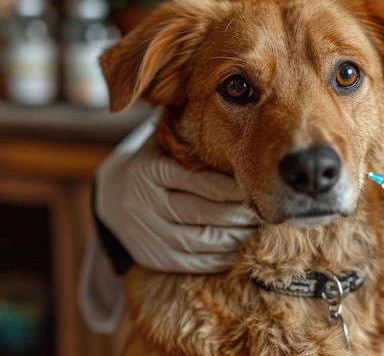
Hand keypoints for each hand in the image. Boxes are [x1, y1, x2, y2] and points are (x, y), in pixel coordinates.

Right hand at [94, 135, 258, 272]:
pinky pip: (188, 263)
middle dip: (235, 214)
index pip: (195, 180)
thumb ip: (192, 139)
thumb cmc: (158, 163)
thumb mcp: (166, 143)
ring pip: (195, 241)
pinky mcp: (148, 256)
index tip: (254, 187)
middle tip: (261, 212)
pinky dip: (217, 260)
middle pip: (197, 213)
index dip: (229, 188)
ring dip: (231, 239)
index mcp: (148, 169)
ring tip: (253, 231)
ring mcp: (142, 232)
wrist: (115, 195)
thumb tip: (236, 126)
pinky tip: (238, 251)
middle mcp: (141, 201)